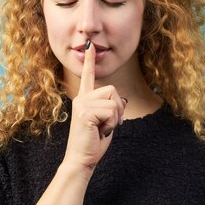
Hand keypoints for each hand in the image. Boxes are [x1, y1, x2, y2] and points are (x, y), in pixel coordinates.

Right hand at [63, 40, 126, 171]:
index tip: (89, 45)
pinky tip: (99, 131)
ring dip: (115, 118)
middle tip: (105, 125)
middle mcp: (81, 97)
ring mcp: (81, 103)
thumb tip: (122, 99)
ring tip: (101, 128)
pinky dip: (112, 124)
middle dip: (117, 109)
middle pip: (113, 90)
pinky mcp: (84, 112)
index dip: (90, 61)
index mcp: (85, 98)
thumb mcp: (107, 121)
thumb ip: (113, 108)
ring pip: (114, 101)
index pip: (88, 76)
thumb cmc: (94, 142)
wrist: (82, 159)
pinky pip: (112, 111)